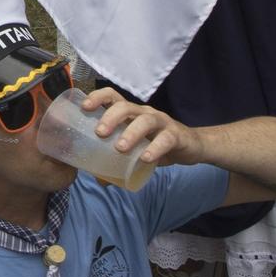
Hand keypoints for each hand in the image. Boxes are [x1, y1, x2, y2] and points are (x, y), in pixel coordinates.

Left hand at [77, 88, 205, 165]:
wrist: (191, 146)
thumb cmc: (156, 144)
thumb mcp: (136, 150)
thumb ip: (118, 161)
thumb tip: (99, 180)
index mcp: (130, 113)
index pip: (113, 96)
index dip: (98, 98)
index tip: (84, 107)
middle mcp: (144, 113)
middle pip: (126, 106)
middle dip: (110, 117)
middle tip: (99, 133)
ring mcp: (161, 122)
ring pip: (145, 120)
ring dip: (131, 132)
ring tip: (120, 148)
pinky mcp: (176, 135)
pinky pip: (166, 139)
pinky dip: (155, 148)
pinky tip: (146, 158)